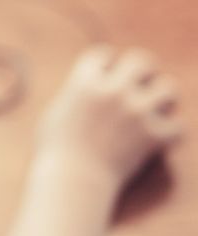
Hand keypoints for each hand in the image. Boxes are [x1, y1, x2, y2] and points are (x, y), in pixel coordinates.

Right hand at [38, 45, 181, 189]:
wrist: (72, 181)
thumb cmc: (56, 150)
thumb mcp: (56, 112)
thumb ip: (76, 92)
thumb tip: (90, 83)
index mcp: (84, 81)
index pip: (103, 54)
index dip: (106, 65)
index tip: (106, 77)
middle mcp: (113, 90)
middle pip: (142, 60)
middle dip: (141, 72)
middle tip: (138, 87)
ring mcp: (136, 112)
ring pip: (168, 87)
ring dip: (162, 98)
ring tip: (154, 109)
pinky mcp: (153, 136)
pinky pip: (179, 125)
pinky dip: (171, 132)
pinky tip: (159, 137)